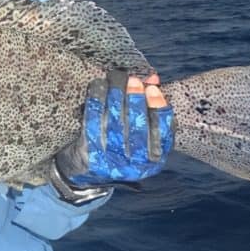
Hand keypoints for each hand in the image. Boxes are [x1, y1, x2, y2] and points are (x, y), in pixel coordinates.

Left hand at [57, 71, 173, 186]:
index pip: (163, 133)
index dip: (158, 109)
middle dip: (135, 100)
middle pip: (138, 128)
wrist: (86, 173)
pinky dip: (96, 100)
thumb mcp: (139, 132)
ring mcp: (112, 163)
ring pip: (116, 124)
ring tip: (115, 77)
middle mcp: (135, 166)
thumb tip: (152, 77)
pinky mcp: (90, 155)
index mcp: (155, 160)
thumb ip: (148, 105)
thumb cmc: (118, 145)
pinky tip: (98, 86)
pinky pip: (93, 122)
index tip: (152, 89)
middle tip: (132, 80)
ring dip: (116, 96)